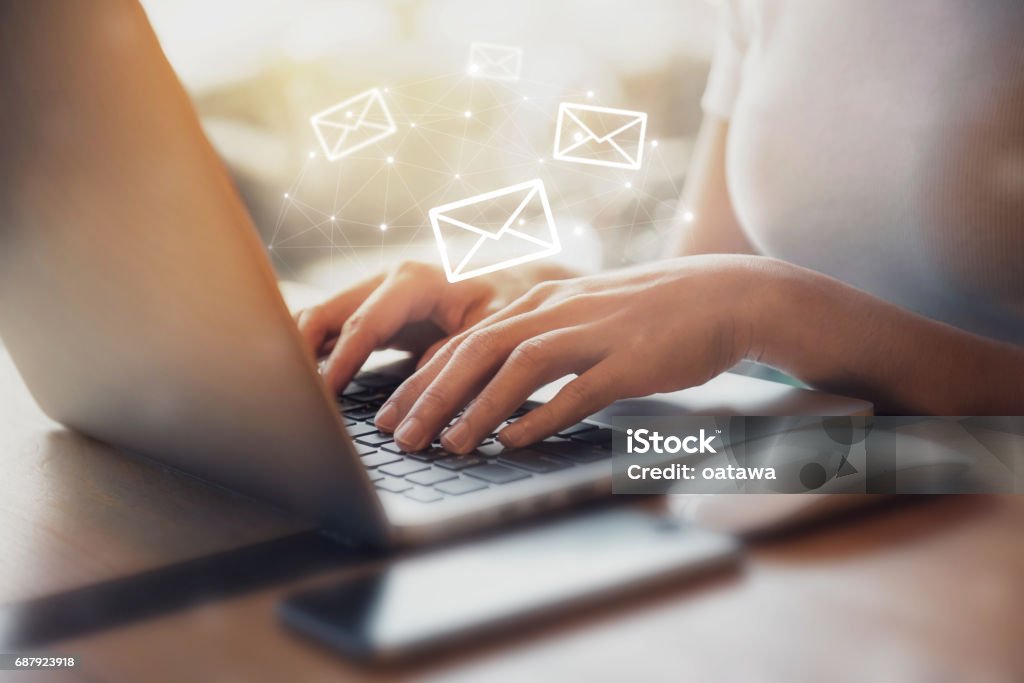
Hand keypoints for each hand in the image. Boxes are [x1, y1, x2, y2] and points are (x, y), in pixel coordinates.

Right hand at [293, 261, 570, 393]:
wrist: (518, 283)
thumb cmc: (509, 302)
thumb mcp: (495, 326)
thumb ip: (458, 351)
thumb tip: (421, 386)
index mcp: (415, 280)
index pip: (364, 323)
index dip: (342, 360)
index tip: (325, 393)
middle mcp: (388, 281)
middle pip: (328, 313)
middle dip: (303, 352)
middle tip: (292, 394)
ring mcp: (377, 294)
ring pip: (322, 318)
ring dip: (303, 352)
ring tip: (290, 392)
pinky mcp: (376, 313)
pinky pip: (333, 329)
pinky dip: (316, 353)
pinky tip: (305, 383)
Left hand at [376, 255, 762, 452]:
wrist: (720, 297)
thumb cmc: (646, 314)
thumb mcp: (580, 315)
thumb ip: (537, 342)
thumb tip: (492, 389)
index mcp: (540, 300)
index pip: (465, 338)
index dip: (422, 378)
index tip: (390, 413)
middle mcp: (557, 310)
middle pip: (477, 349)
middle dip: (432, 394)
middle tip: (400, 436)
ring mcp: (593, 333)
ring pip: (519, 366)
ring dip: (477, 408)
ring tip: (448, 445)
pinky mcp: (628, 360)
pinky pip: (576, 390)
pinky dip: (540, 417)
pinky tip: (512, 441)